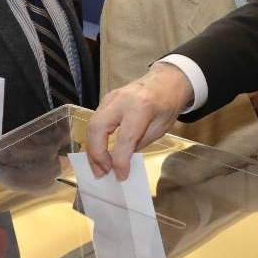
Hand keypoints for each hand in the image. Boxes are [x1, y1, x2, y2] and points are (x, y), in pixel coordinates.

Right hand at [86, 61, 192, 178]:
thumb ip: (139, 143)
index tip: (121, 176)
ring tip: (99, 168)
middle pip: (97, 128)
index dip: (120, 161)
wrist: (165, 81)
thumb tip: (121, 162)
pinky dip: (95, 140)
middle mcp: (120, 100)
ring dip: (92, 150)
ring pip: (91, 125)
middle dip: (96, 154)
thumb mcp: (160, 128)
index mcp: (141, 107)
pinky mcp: (105, 100)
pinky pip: (95, 122)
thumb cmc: (167, 105)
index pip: (125, 138)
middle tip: (101, 173)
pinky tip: (100, 154)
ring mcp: (110, 98)